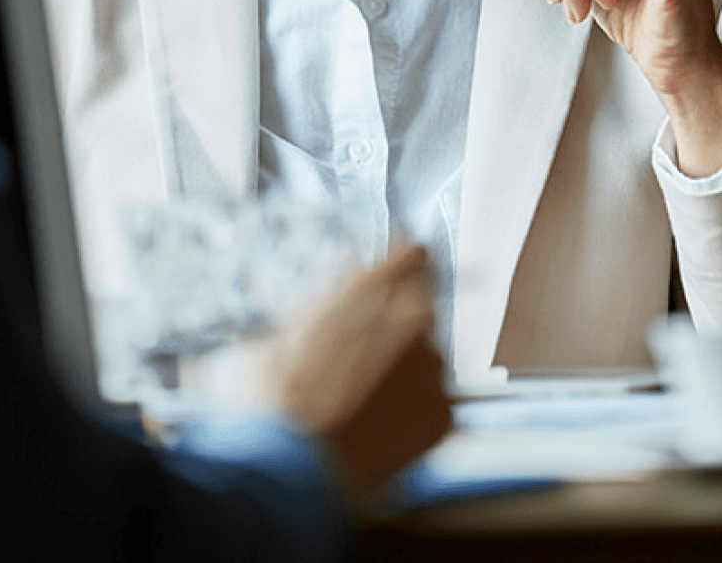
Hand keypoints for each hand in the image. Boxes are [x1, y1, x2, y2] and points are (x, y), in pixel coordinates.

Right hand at [247, 244, 450, 494]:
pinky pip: (432, 398)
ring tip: (364, 398)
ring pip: (426, 355)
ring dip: (405, 367)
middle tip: (363, 353)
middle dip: (397, 322)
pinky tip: (378, 423)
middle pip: (420, 306)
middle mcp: (414, 319)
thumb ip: (331, 298)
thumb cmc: (279, 397)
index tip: (399, 269)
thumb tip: (347, 282)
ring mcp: (434, 367)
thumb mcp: (289, 326)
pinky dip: (413, 407)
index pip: (414, 253)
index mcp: (376, 288)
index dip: (403, 263)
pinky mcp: (443, 412)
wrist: (295, 469)